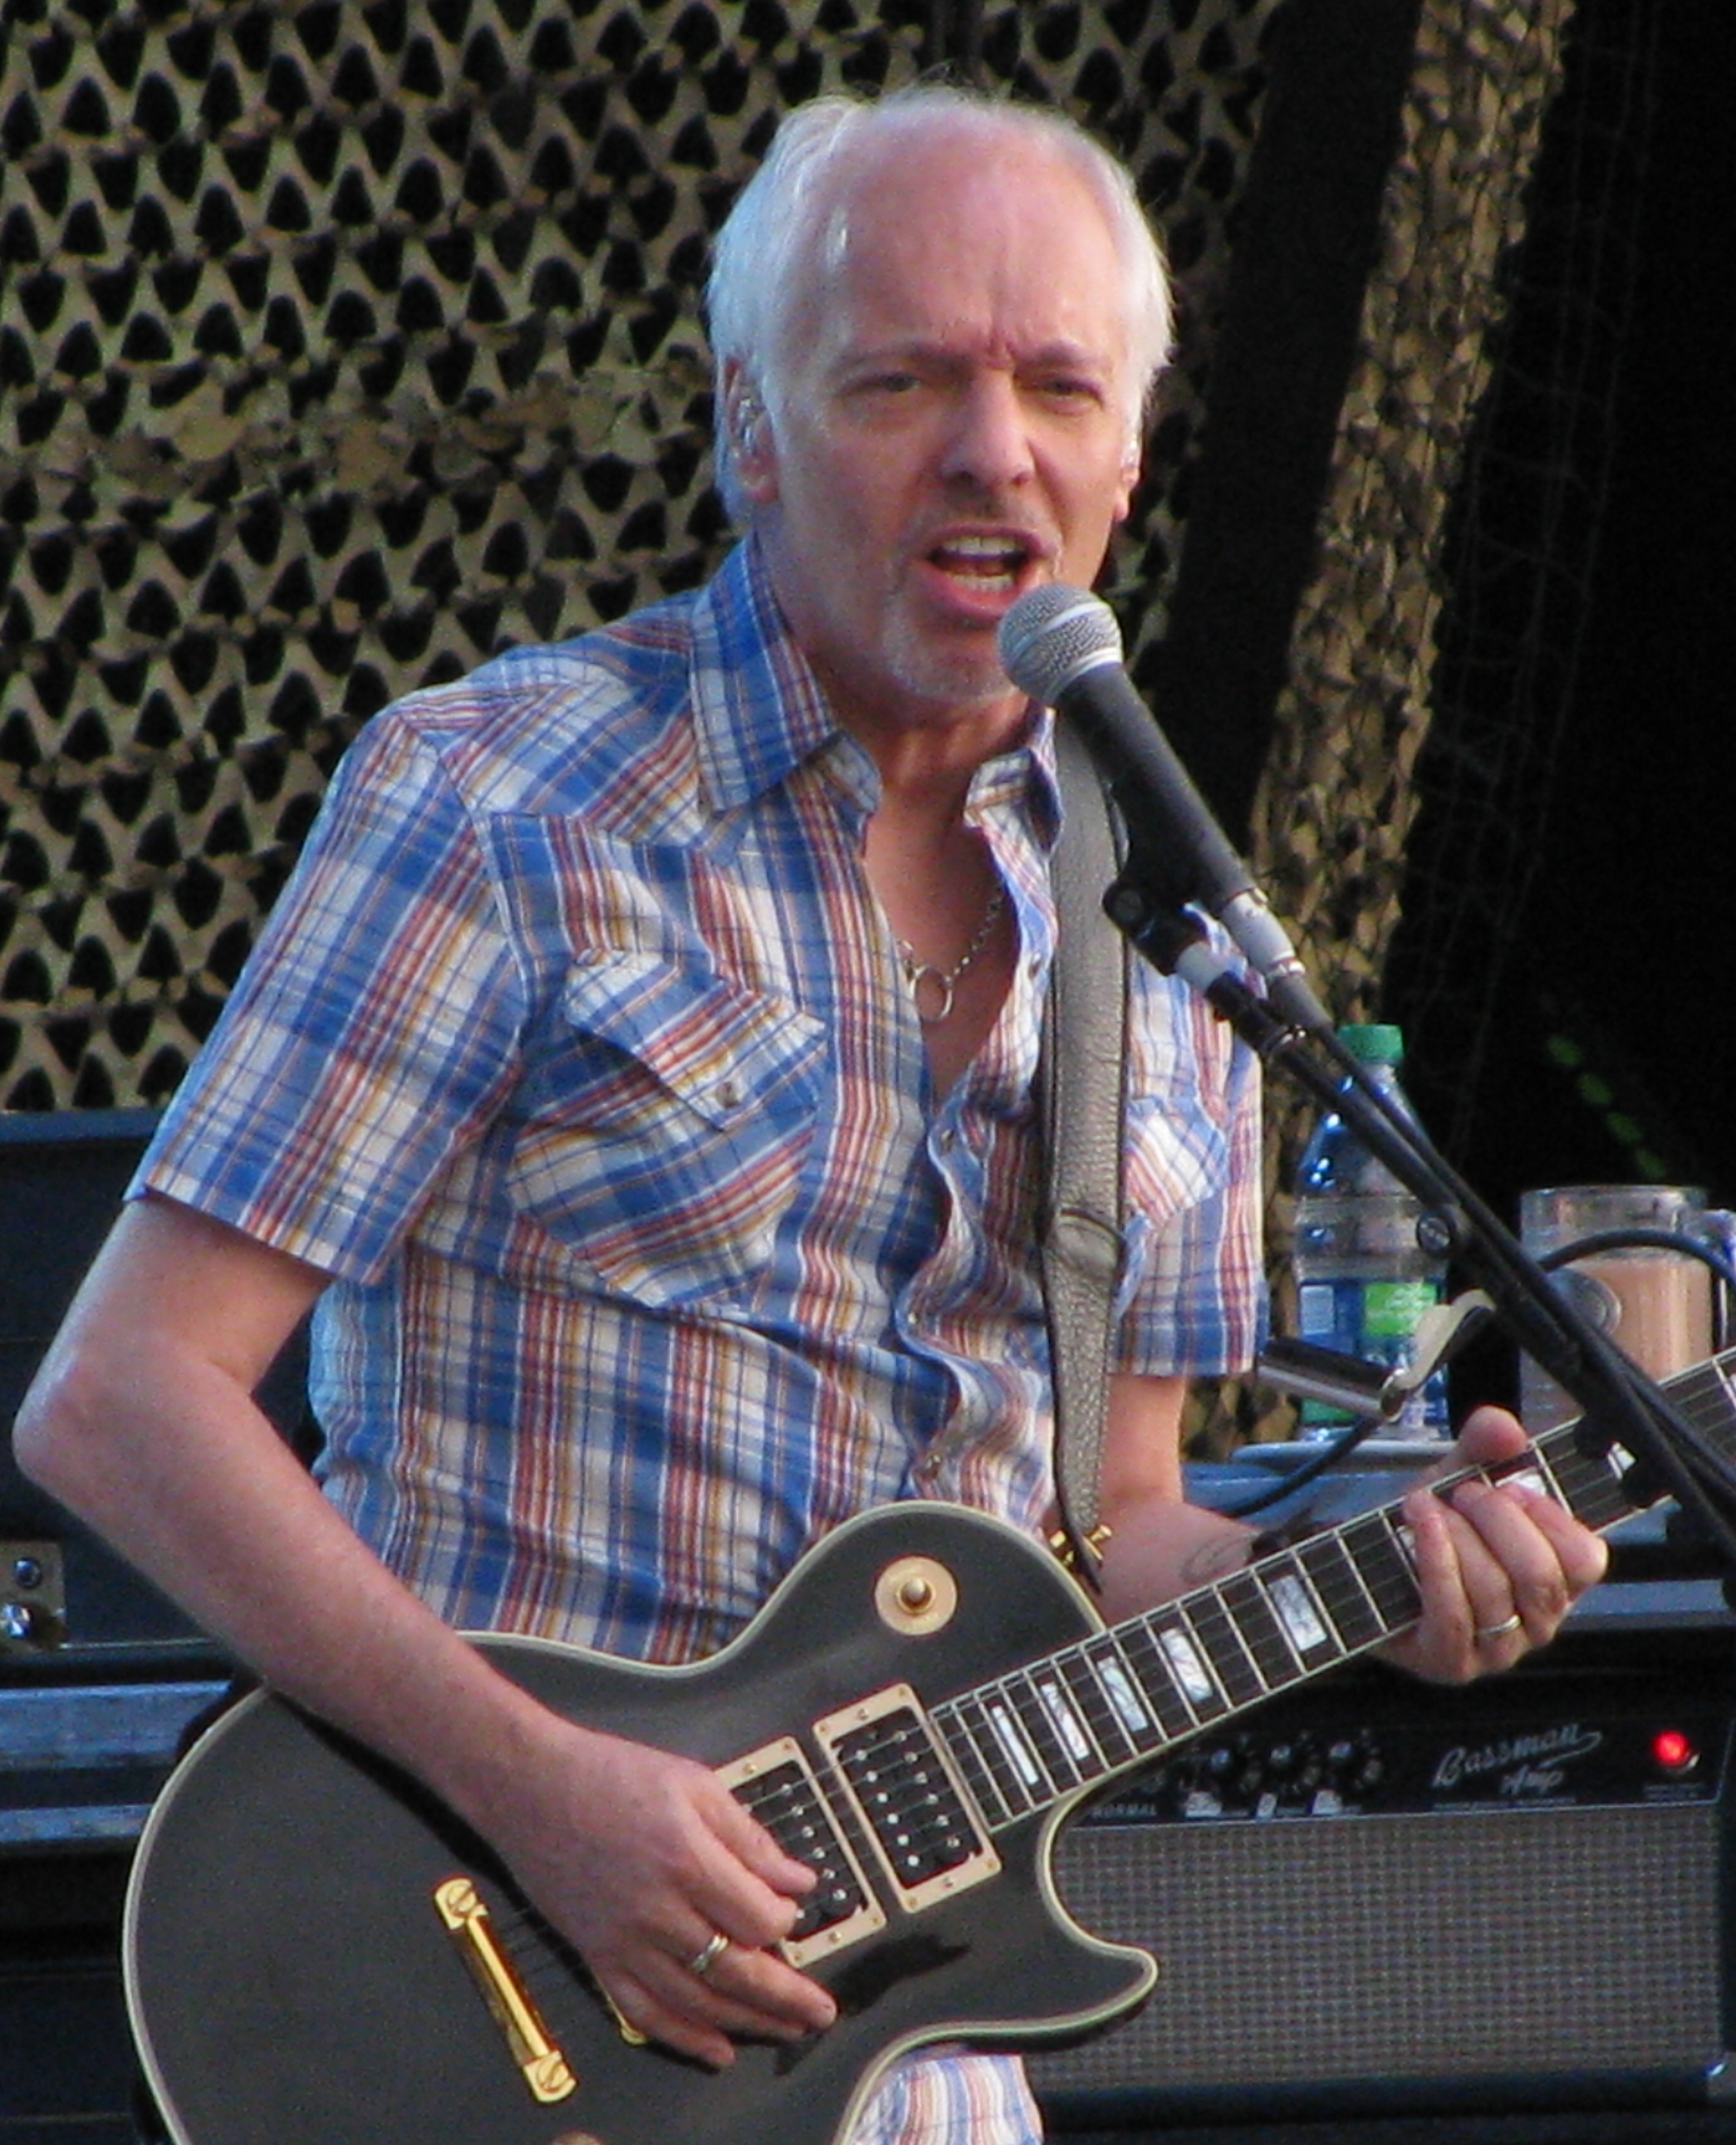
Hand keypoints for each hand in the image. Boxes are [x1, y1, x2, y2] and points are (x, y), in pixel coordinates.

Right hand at [481, 1714, 837, 2067]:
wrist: (531, 1788)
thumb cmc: (611, 1775)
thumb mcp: (693, 1783)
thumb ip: (748, 1836)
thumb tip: (798, 1878)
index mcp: (685, 1859)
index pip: (755, 1917)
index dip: (784, 1920)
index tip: (792, 1912)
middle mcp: (656, 1910)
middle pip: (734, 1971)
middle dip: (786, 1997)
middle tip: (821, 2012)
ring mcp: (624, 1941)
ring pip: (696, 2001)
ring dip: (747, 2023)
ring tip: (785, 2031)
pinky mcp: (598, 1957)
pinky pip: (643, 2013)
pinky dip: (683, 2037)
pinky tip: (715, 2048)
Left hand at [1379, 1405, 1608, 1683]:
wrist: (1369, 1566)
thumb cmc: (1431, 1530)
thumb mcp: (1460, 1477)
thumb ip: (1485, 1446)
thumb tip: (1504, 1428)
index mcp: (1557, 1580)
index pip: (1588, 1561)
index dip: (1550, 1518)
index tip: (1510, 1487)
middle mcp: (1536, 1623)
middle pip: (1541, 1576)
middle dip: (1497, 1521)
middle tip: (1463, 1493)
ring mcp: (1497, 1650)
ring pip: (1495, 1592)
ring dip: (1457, 1536)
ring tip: (1427, 1505)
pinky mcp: (1452, 1664)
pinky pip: (1454, 1614)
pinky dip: (1435, 1560)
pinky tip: (1419, 1525)